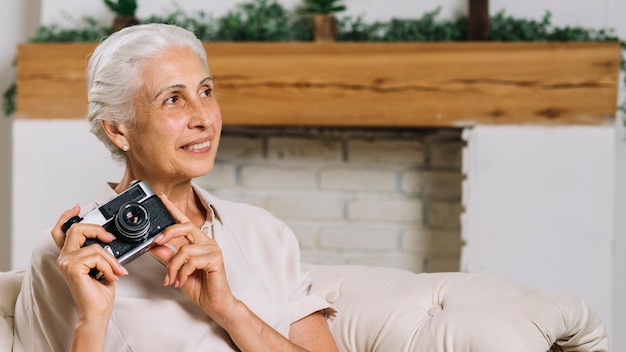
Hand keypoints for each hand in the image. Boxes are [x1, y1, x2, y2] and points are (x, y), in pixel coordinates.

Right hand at [51, 205, 127, 322]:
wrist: (97, 312)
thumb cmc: (99, 292)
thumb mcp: (102, 266)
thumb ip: (100, 252)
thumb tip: (110, 240)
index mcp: (70, 255)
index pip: (61, 231)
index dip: (67, 216)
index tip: (77, 208)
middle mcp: (65, 257)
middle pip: (77, 229)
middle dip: (97, 230)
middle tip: (110, 239)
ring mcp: (66, 262)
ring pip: (95, 246)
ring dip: (111, 259)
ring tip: (115, 271)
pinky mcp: (72, 267)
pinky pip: (97, 256)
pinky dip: (109, 265)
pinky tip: (110, 276)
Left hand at [151, 194, 237, 319]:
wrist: (214, 303)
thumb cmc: (200, 287)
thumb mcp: (177, 271)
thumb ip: (167, 258)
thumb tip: (154, 246)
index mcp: (197, 242)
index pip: (184, 222)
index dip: (173, 209)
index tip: (162, 198)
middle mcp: (206, 242)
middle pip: (186, 227)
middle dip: (168, 233)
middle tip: (156, 242)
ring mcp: (212, 249)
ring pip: (184, 250)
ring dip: (173, 267)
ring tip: (171, 279)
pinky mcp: (216, 259)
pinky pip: (191, 261)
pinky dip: (182, 273)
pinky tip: (181, 281)